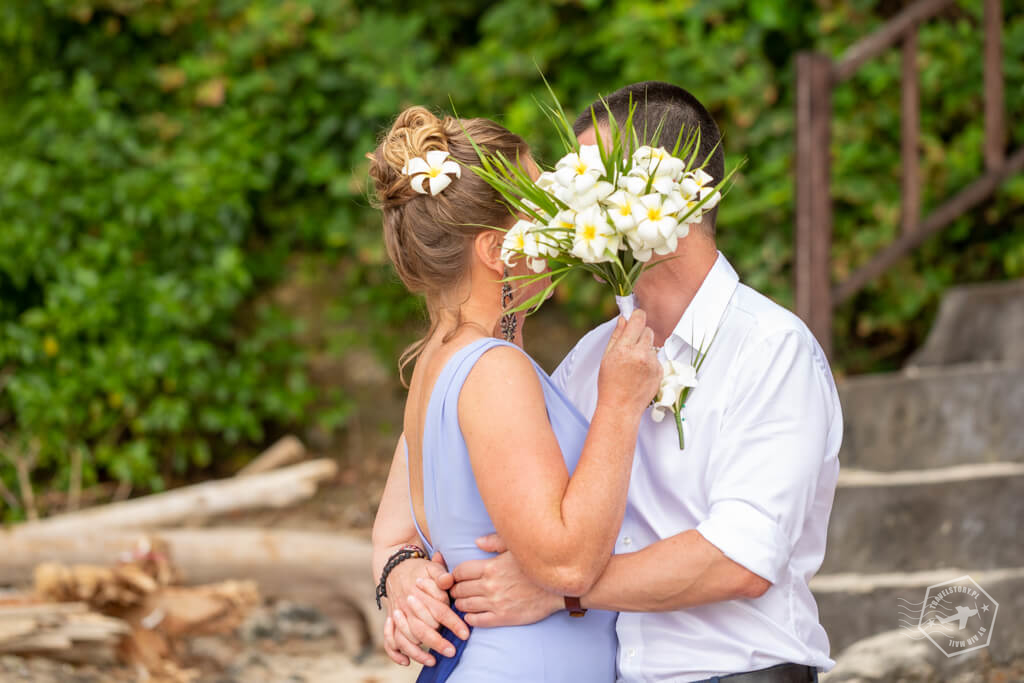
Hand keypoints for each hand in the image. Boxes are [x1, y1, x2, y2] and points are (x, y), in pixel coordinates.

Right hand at [383, 552, 466, 666]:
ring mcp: (397, 615)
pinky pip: (389, 640)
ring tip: (433, 660)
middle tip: (451, 651)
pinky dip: (395, 653)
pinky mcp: (391, 622)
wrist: (395, 568)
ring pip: (405, 638)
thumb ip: (442, 574)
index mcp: (419, 593)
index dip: (453, 623)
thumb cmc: (420, 570)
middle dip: (437, 642)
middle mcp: (407, 606)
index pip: (439, 610)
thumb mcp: (432, 567)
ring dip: (417, 652)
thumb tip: (448, 581)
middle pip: (422, 628)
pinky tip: (406, 661)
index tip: (465, 634)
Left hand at [447, 534, 562, 627]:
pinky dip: (470, 618)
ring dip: (461, 604)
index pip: (460, 572)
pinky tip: (472, 614)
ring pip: (465, 606)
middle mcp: (490, 585)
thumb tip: (477, 542)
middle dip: (455, 590)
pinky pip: (477, 621)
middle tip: (457, 590)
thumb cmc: (536, 566)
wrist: (558, 588)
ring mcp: (496, 603)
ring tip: (464, 602)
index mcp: (491, 567)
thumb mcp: (516, 548)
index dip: (455, 575)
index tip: (457, 577)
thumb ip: (495, 542)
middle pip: (459, 589)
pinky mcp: (503, 618)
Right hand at [597, 309, 661, 412]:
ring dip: (645, 350)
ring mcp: (652, 363)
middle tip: (630, 346)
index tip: (636, 317)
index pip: (638, 320)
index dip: (637, 316)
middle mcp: (641, 354)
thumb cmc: (609, 384)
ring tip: (634, 365)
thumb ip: (616, 336)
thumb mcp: (607, 357)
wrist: (621, 407)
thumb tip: (623, 319)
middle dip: (640, 334)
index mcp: (625, 348)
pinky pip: (656, 359)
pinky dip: (649, 362)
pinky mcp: (660, 372)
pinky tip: (640, 373)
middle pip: (648, 331)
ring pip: (652, 346)